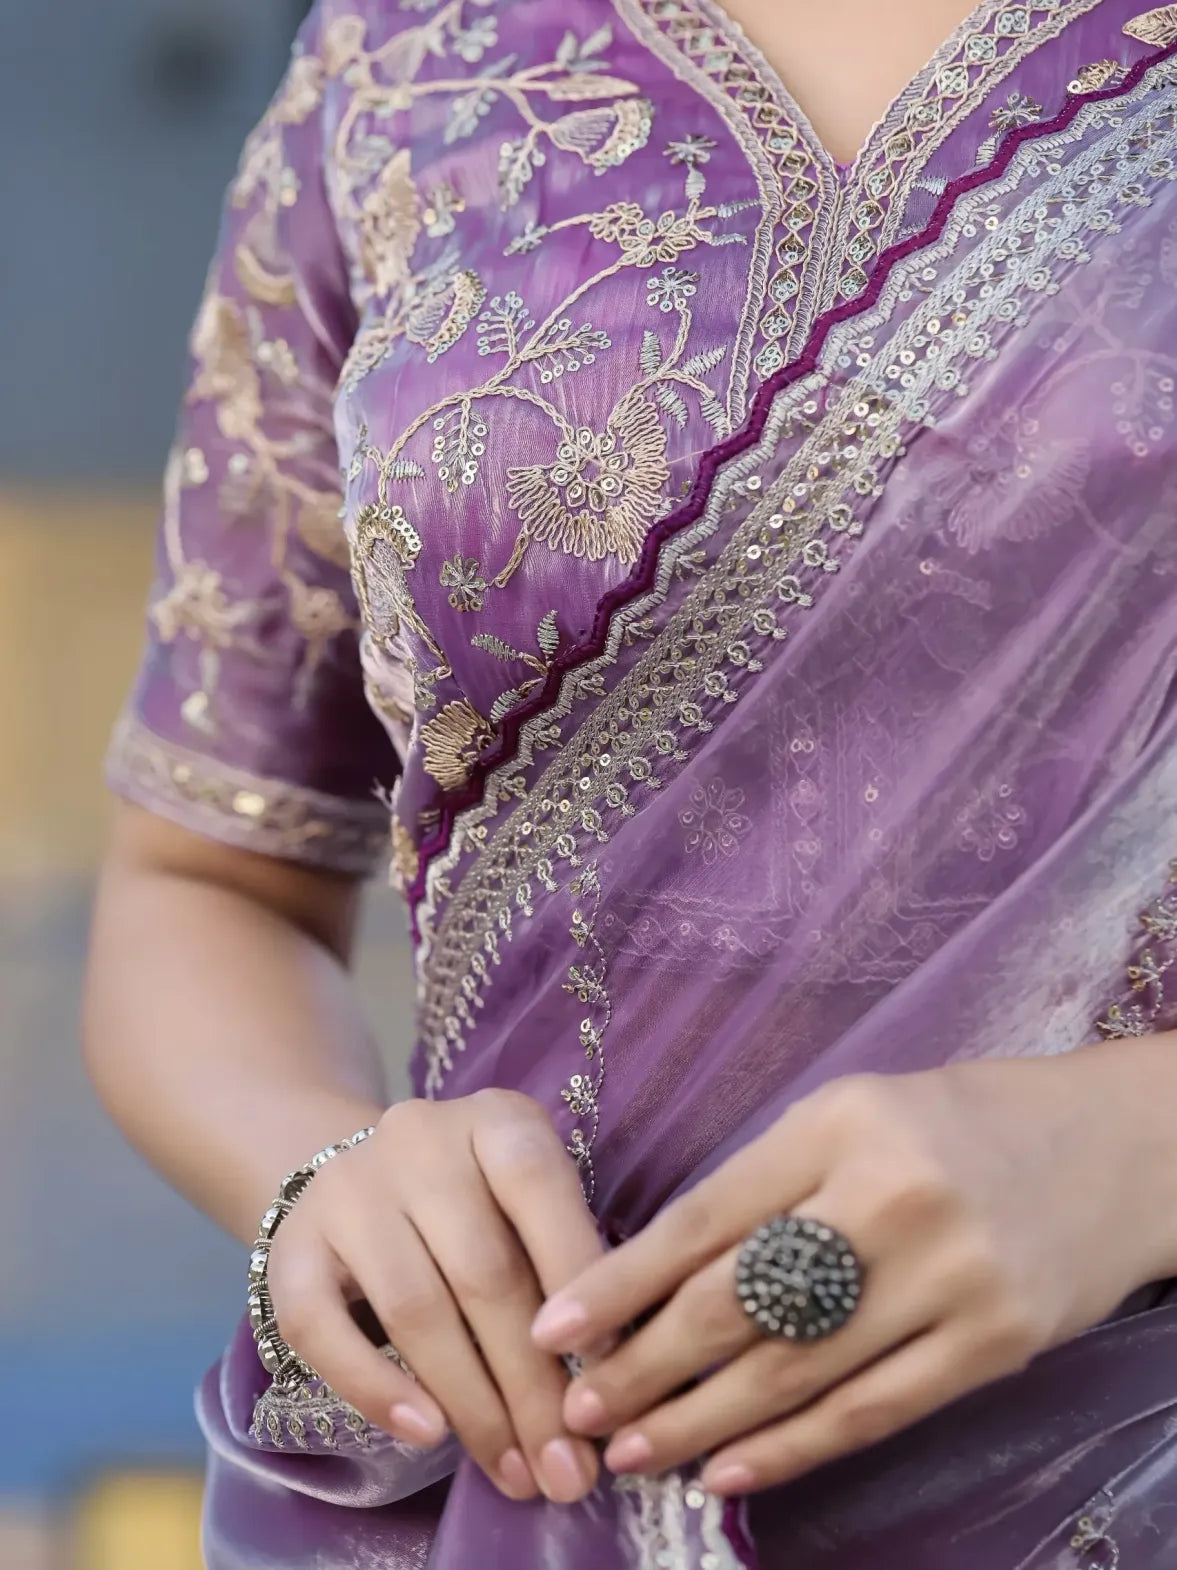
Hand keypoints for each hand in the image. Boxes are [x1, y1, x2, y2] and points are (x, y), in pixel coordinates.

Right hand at [266, 1090, 601, 1502]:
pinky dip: (376, 1387)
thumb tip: (615, 1379)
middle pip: (483, 1270)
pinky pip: (322, 1328)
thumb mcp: (531, 1202)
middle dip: (534, 1384)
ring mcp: (348, 1190)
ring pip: (414, 1308)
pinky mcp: (292, 1246)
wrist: (359, 1173)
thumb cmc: (479, 1202)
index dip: (578, 1279)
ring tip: (516, 1473)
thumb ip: (568, 1264)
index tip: (609, 1371)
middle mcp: (418, 1140)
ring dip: (473, 1404)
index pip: (540, 1188)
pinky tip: (426, 1435)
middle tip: (570, 1471)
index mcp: (494, 1120)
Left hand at [532, 1049, 1176, 1493]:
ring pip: (797, 1371)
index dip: (623, 1280)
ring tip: (631, 1450)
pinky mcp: (993, 1344)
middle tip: (577, 1410)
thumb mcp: (854, 1113)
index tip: (553, 1326)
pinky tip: (730, 1470)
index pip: (706, 1215)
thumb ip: (769, 1179)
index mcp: (840, 1123)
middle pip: (741, 1302)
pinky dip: (793, 1449)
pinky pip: (872, 1410)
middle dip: (645, 1365)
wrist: (1109, 1150)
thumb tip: (661, 1273)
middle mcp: (890, 1196)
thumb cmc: (956, 1123)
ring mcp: (949, 1276)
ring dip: (702, 1422)